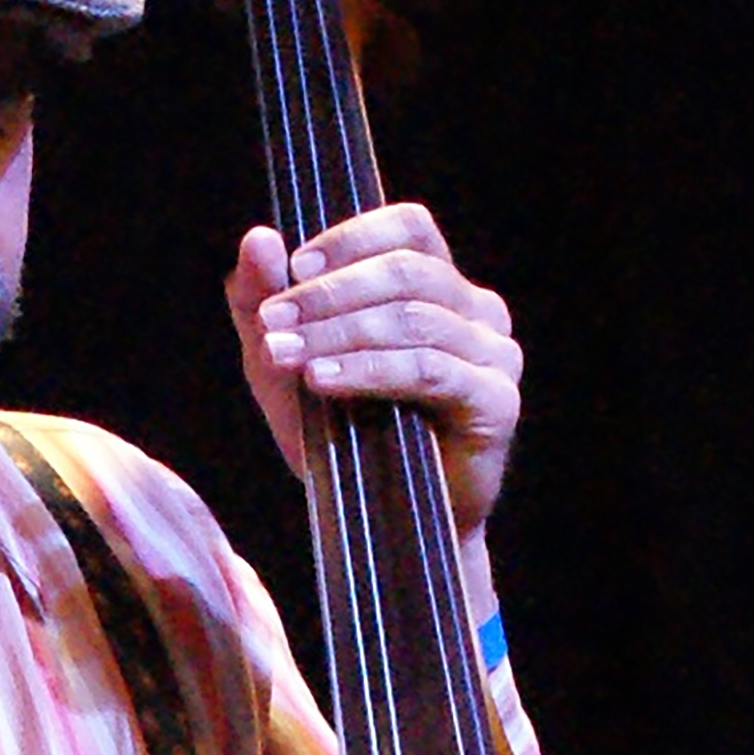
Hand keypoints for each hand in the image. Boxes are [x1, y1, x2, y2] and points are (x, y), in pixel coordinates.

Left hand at [226, 200, 522, 542]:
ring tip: (287, 354)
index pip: (409, 228)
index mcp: (438, 285)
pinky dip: (370, 370)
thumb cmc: (341, 436)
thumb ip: (263, 303)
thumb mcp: (284, 366)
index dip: (351, 239)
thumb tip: (257, 237)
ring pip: (415, 318)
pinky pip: (429, 370)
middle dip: (331, 293)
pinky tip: (323, 381)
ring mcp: (493, 354)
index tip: (293, 269)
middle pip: (408, 271)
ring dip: (341, 332)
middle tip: (273, 318)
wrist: (381, 526)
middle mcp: (476, 311)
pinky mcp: (496, 401)